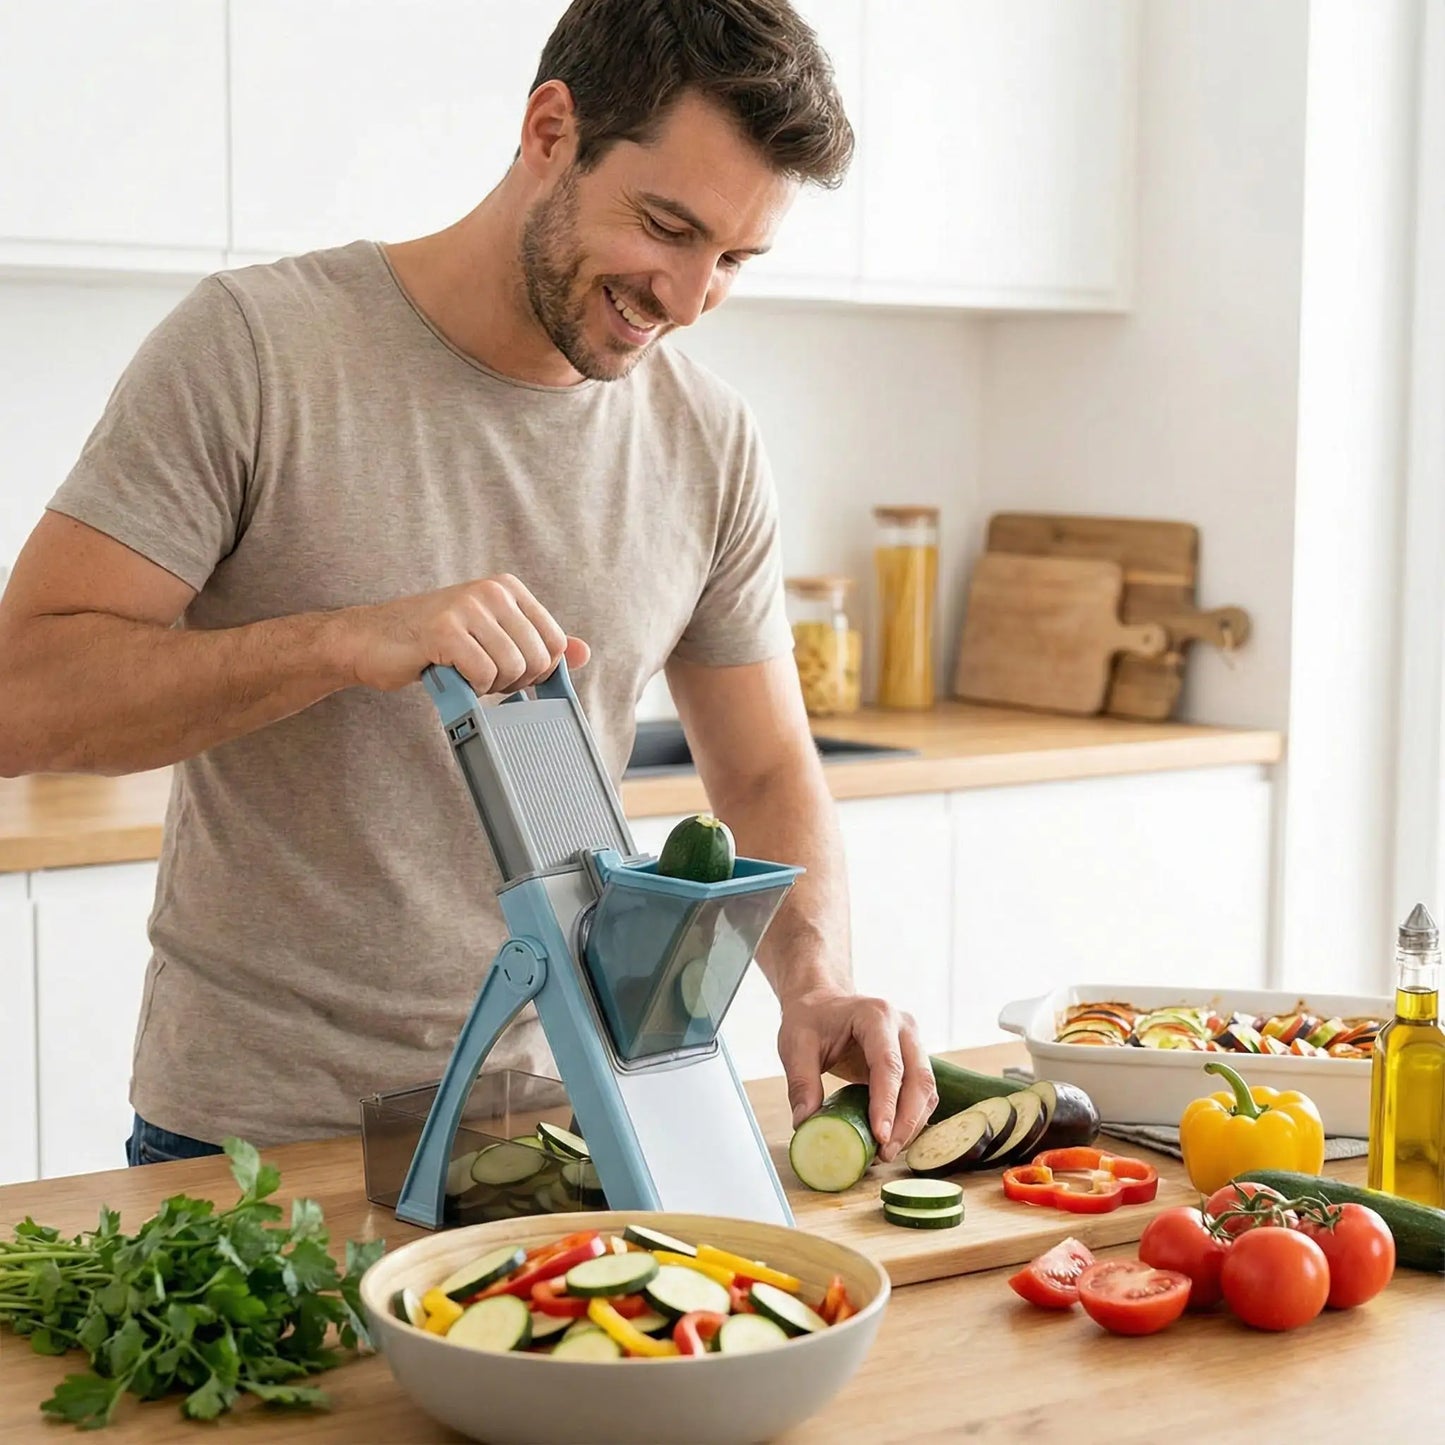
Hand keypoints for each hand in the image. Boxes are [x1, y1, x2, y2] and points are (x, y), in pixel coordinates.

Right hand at [340, 574, 589, 694]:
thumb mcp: (490, 637)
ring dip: (490, 686)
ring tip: (464, 674)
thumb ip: (536, 642)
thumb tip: (583, 653)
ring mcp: (467, 607)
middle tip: (482, 677)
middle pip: (537, 658)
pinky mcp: (444, 630)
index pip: (554, 642)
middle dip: (514, 682)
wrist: (369, 640)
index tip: (510, 673)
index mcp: (507, 589)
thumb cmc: (431, 643)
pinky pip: (483, 674)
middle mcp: (491, 591)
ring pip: (512, 667)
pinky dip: (470, 686)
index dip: (538, 671)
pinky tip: (451, 674)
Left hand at [777, 989, 936, 1161]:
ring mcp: (913, 1042)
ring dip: (912, 1124)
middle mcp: (903, 1026)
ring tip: (886, 1152)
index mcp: (875, 1015)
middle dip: (906, 1121)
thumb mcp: (795, 1045)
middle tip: (885, 1153)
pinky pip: (922, 1094)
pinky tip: (893, 1138)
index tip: (880, 1136)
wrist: (823, 1001)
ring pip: (926, 1090)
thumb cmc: (810, 1018)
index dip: (886, 1102)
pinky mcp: (914, 1060)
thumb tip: (806, 1125)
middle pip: (918, 1079)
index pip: (888, 1064)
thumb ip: (801, 1083)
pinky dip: (912, 1118)